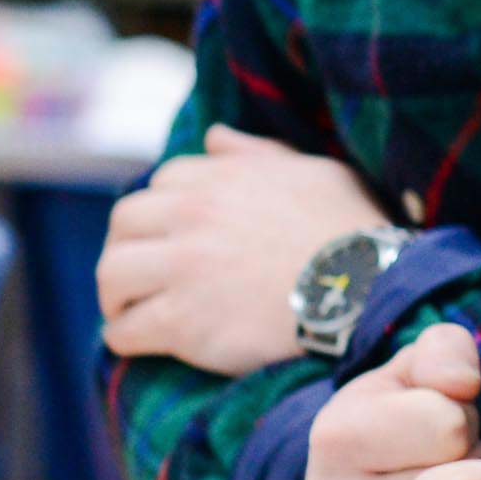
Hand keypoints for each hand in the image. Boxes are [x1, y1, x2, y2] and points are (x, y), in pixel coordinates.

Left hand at [96, 125, 390, 375]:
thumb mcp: (313, 173)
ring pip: (112, 273)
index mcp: (220, 178)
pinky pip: (127, 328)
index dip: (164, 211)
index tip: (172, 235)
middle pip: (124, 223)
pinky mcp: (182, 321)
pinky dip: (123, 336)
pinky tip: (136, 342)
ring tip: (128, 309)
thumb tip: (213, 137)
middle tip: (138, 274)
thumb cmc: (351, 230)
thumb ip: (257, 154)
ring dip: (114, 293)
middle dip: (126, 246)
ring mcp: (183, 268)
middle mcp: (193, 215)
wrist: (368, 290)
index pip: (163, 182)